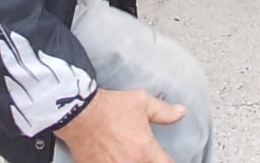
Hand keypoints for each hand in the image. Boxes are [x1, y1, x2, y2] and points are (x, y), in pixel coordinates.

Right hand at [54, 88, 184, 162]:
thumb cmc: (108, 107)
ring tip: (128, 155)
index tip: (165, 159)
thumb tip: (181, 112)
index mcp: (145, 151)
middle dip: (149, 161)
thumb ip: (164, 111)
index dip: (168, 162)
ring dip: (134, 162)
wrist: (78, 113)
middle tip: (144, 155)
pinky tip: (115, 158)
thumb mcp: (141, 102)